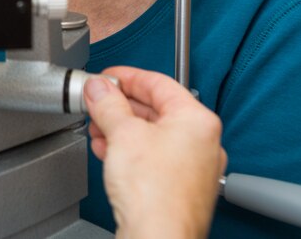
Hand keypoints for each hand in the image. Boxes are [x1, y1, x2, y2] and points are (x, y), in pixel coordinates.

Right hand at [84, 67, 226, 238]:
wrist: (158, 238)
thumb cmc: (155, 195)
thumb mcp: (122, 134)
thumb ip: (108, 104)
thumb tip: (99, 88)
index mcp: (198, 120)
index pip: (158, 83)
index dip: (126, 76)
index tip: (107, 77)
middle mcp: (203, 142)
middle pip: (156, 109)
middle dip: (120, 105)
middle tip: (97, 101)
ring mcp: (195, 167)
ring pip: (153, 135)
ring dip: (122, 128)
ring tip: (98, 127)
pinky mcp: (182, 187)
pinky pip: (154, 157)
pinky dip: (131, 149)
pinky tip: (109, 151)